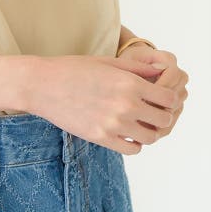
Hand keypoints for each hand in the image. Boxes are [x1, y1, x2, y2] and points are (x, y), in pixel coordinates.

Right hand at [29, 54, 181, 154]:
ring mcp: (113, 124)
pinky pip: (132, 149)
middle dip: (162, 115)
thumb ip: (137, 69)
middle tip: (152, 112)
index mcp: (130, 83)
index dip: (169, 99)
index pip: (168, 99)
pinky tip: (126, 132)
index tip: (161, 98)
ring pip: (150, 138)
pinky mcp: (101, 138)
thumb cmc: (73, 69)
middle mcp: (125, 105)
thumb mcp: (107, 62)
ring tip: (139, 123)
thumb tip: (160, 72)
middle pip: (163, 120)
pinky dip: (134, 143)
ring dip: (149, 131)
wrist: (41, 85)